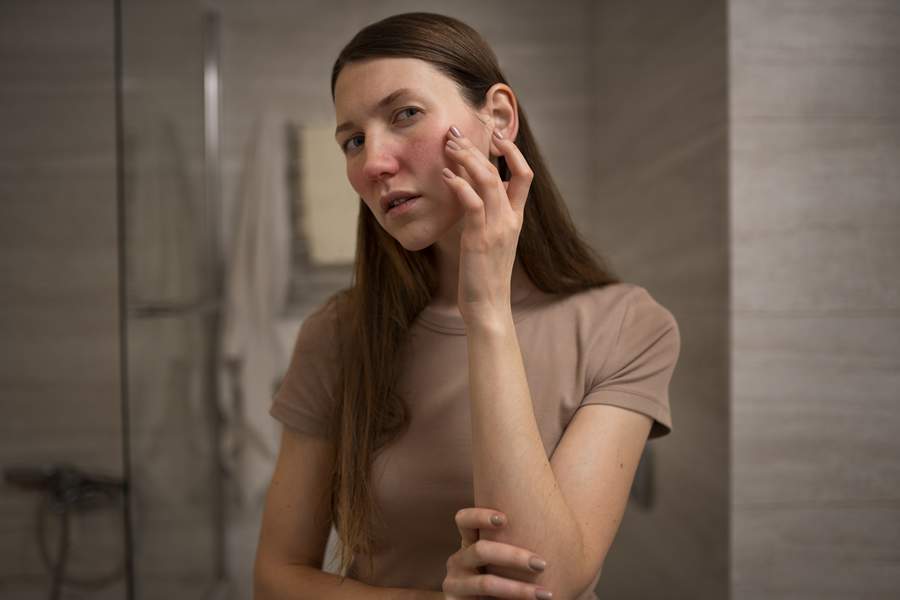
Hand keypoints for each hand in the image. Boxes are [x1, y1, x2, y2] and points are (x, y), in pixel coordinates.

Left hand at [441, 126, 533, 323]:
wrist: (488, 306)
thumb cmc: (485, 275)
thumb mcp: (492, 240)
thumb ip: (488, 216)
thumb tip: (473, 192)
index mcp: (516, 218)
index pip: (524, 175)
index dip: (513, 152)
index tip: (494, 136)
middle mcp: (510, 220)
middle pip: (501, 171)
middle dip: (478, 148)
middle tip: (456, 134)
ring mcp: (496, 228)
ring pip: (488, 181)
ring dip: (467, 160)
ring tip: (449, 146)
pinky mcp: (479, 239)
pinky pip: (472, 204)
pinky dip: (459, 185)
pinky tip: (446, 176)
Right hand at [441, 507, 552, 599]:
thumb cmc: (505, 583)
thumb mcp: (507, 562)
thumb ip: (517, 544)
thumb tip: (561, 525)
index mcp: (470, 543)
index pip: (464, 520)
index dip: (480, 516)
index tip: (505, 519)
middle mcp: (458, 560)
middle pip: (480, 550)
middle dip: (514, 557)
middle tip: (542, 564)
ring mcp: (455, 583)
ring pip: (486, 583)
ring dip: (518, 589)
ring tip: (545, 595)